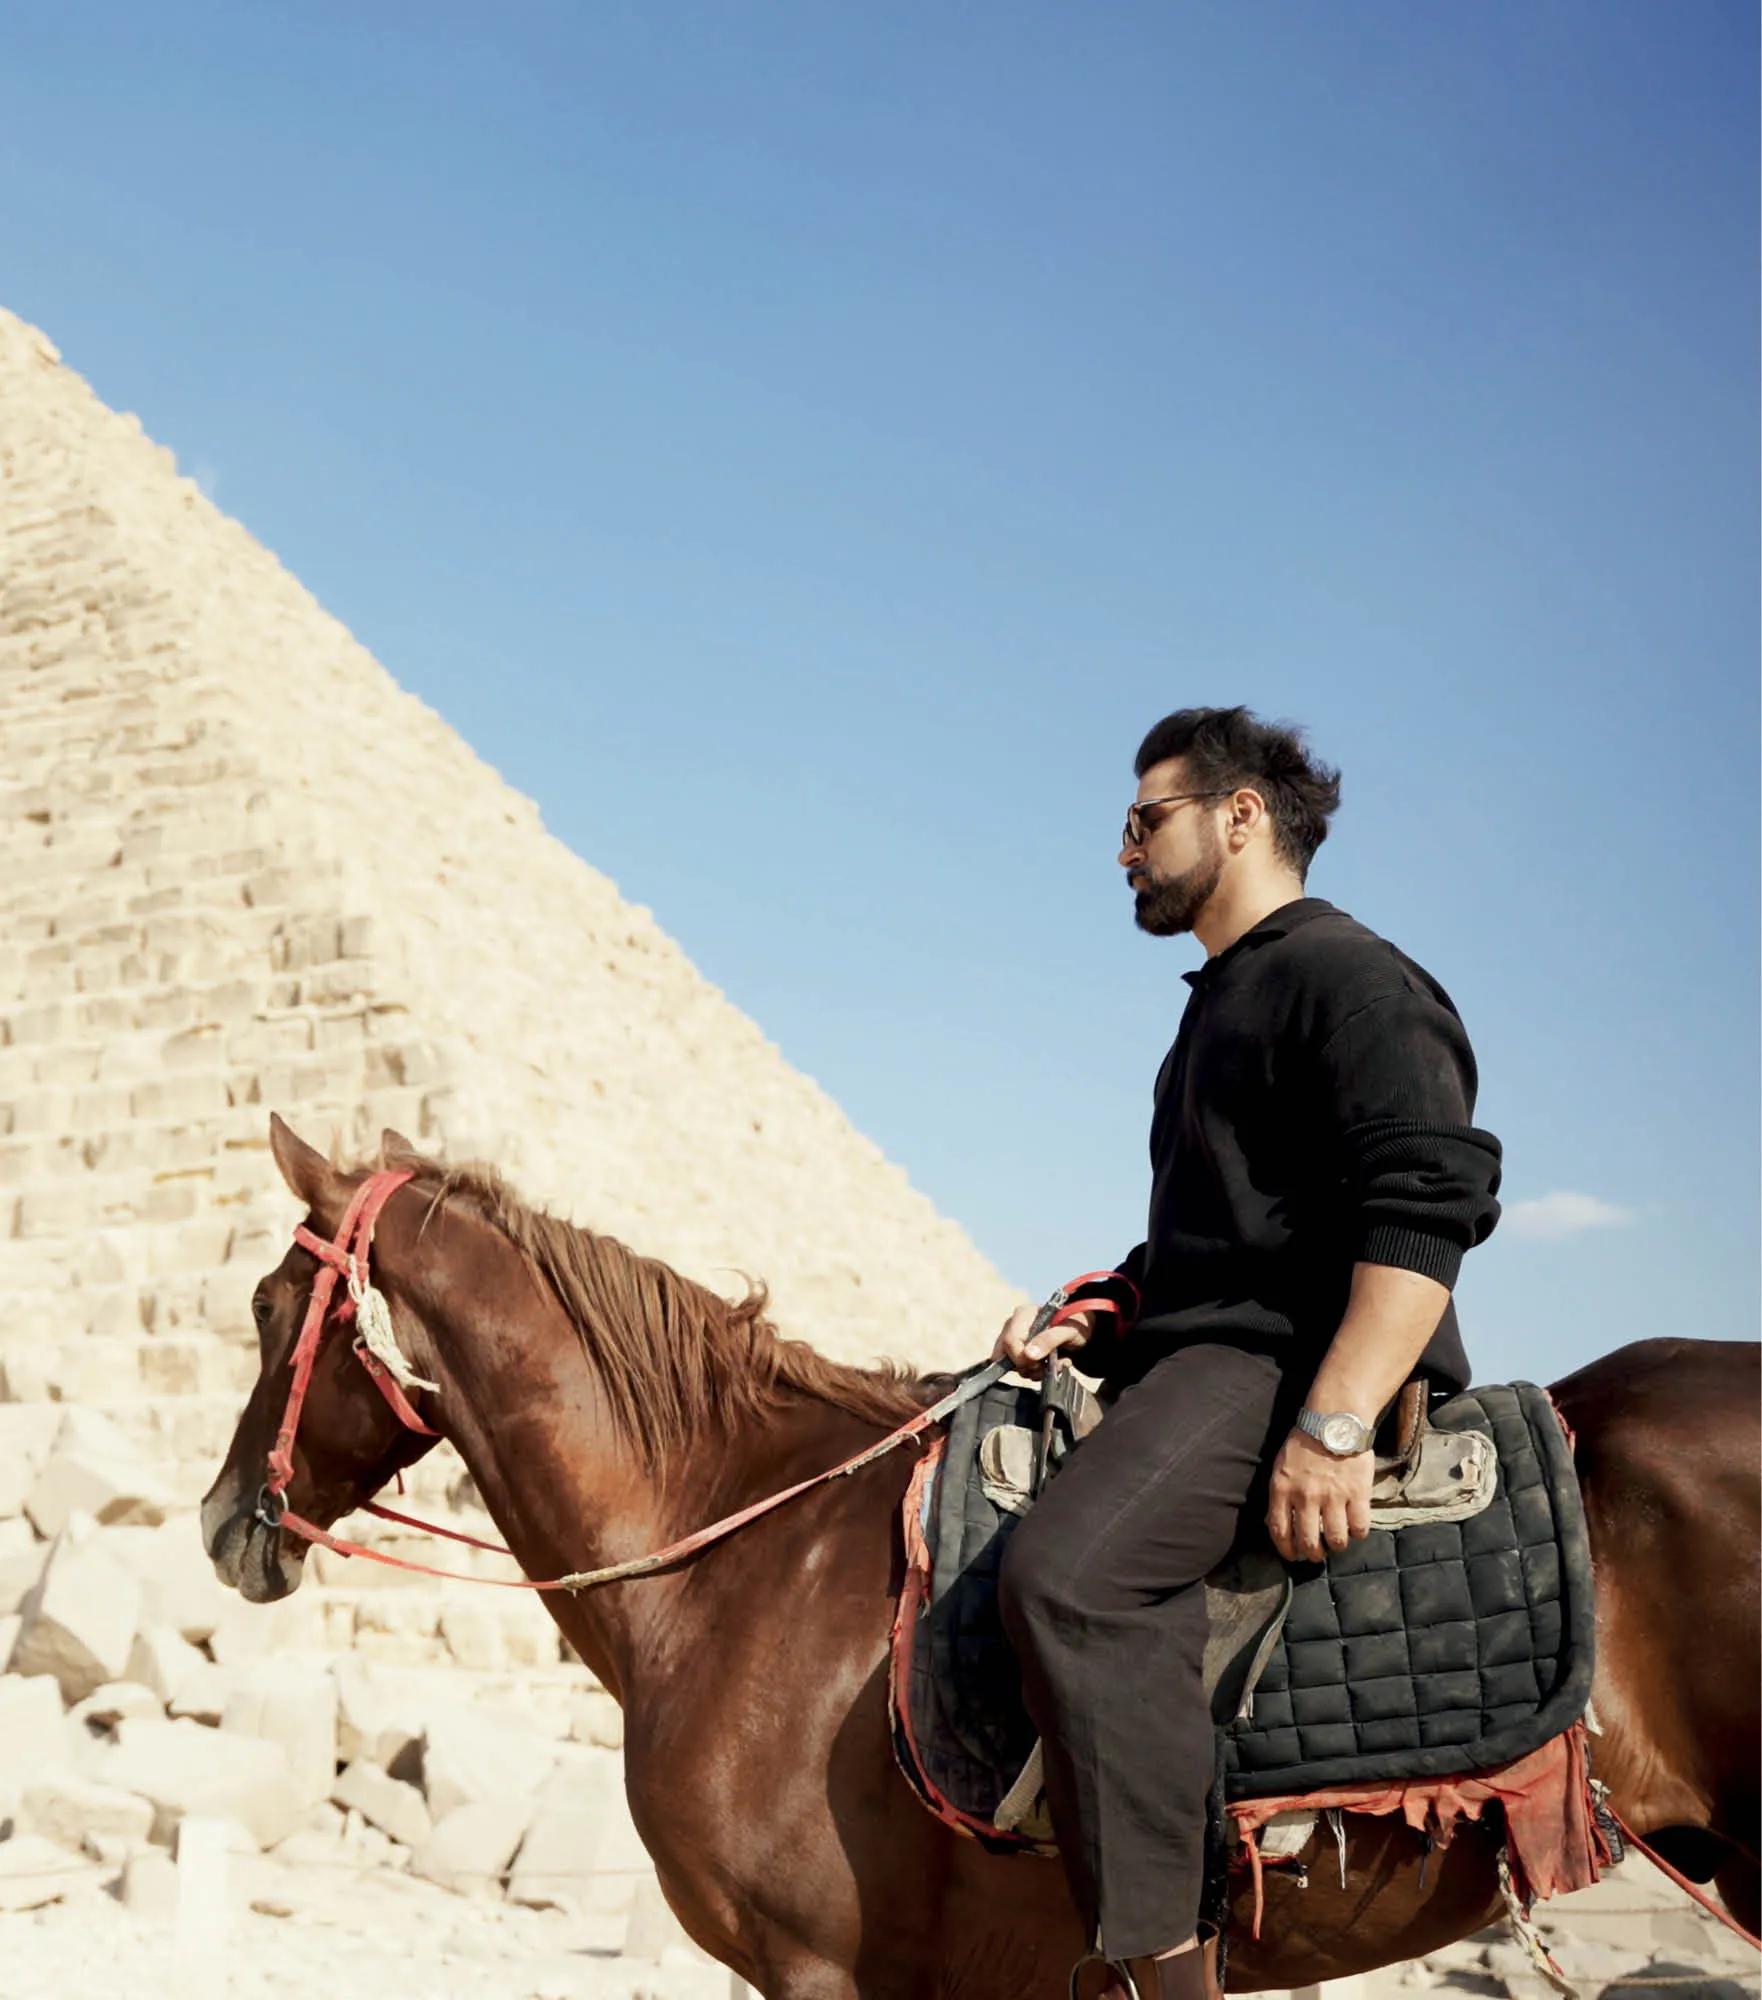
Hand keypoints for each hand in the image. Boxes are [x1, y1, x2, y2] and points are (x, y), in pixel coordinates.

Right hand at [992, 1303, 1093, 1376]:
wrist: (1082, 1330)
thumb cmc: (1075, 1324)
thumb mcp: (1068, 1331)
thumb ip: (1049, 1340)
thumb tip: (1028, 1355)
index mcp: (1022, 1315)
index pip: (1009, 1342)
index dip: (1022, 1358)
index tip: (1039, 1364)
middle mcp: (1014, 1326)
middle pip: (1005, 1355)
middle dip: (1028, 1366)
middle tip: (1047, 1364)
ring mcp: (1015, 1339)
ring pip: (1012, 1365)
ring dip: (1035, 1371)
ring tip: (1054, 1363)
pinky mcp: (1019, 1351)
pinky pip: (1018, 1368)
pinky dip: (1035, 1372)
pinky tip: (1049, 1365)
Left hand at [1266, 1429, 1373, 1562]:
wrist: (1334, 1419)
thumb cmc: (1305, 1443)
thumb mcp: (1281, 1467)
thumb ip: (1280, 1495)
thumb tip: (1277, 1524)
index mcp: (1282, 1489)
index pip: (1280, 1531)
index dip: (1286, 1551)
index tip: (1293, 1556)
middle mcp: (1306, 1496)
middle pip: (1308, 1542)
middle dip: (1312, 1554)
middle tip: (1317, 1553)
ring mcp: (1333, 1496)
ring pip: (1336, 1540)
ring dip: (1337, 1546)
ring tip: (1337, 1541)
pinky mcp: (1358, 1493)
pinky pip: (1360, 1528)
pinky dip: (1358, 1534)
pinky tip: (1355, 1528)